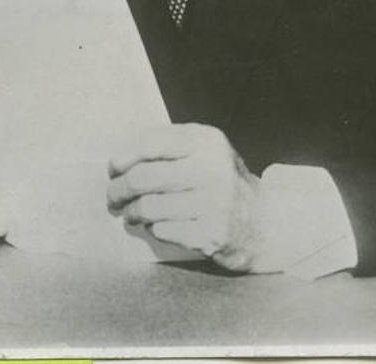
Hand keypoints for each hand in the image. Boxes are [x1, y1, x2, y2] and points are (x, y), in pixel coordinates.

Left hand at [107, 123, 270, 271]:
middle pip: (143, 178)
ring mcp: (213, 203)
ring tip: (131, 214)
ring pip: (148, 207)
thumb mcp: (205, 151)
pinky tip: (158, 225)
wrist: (262, 221)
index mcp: (206, 141)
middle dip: (119, 189)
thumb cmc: (221, 182)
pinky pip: (162, 230)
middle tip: (113, 198)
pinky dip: (153, 228)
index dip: (124, 157)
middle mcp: (211, 169)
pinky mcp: (211, 234)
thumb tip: (121, 161)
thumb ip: (168, 145)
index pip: (151, 144)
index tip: (113, 169)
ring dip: (132, 213)